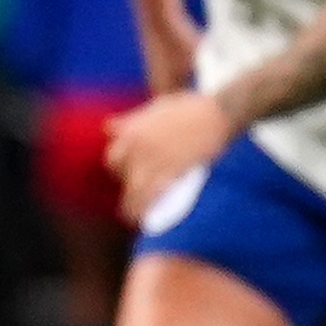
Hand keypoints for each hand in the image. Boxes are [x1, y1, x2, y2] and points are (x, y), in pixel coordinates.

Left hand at [103, 88, 235, 222]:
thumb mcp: (155, 107)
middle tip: (134, 189)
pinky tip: (139, 217)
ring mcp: (153, 159)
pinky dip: (142, 207)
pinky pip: (150, 194)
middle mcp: (137, 145)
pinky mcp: (171, 171)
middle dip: (124, 180)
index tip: (123, 174)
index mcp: (132, 130)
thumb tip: (108, 126)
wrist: (216, 112)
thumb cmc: (190, 107)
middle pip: (117, 170)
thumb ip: (131, 120)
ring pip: (132, 188)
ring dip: (129, 203)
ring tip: (130, 216)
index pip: (113, 154)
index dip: (118, 166)